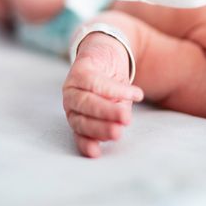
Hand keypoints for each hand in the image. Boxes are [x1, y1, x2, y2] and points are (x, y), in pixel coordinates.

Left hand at [62, 32, 143, 157]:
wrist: (108, 51)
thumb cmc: (112, 85)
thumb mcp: (117, 105)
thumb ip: (115, 116)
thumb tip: (118, 125)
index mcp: (77, 117)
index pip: (80, 133)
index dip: (86, 143)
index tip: (96, 153)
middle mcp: (71, 104)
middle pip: (81, 118)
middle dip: (100, 127)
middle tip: (118, 132)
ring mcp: (72, 86)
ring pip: (87, 101)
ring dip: (107, 110)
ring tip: (126, 117)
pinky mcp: (80, 69)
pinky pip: (96, 82)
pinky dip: (116, 89)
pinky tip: (134, 94)